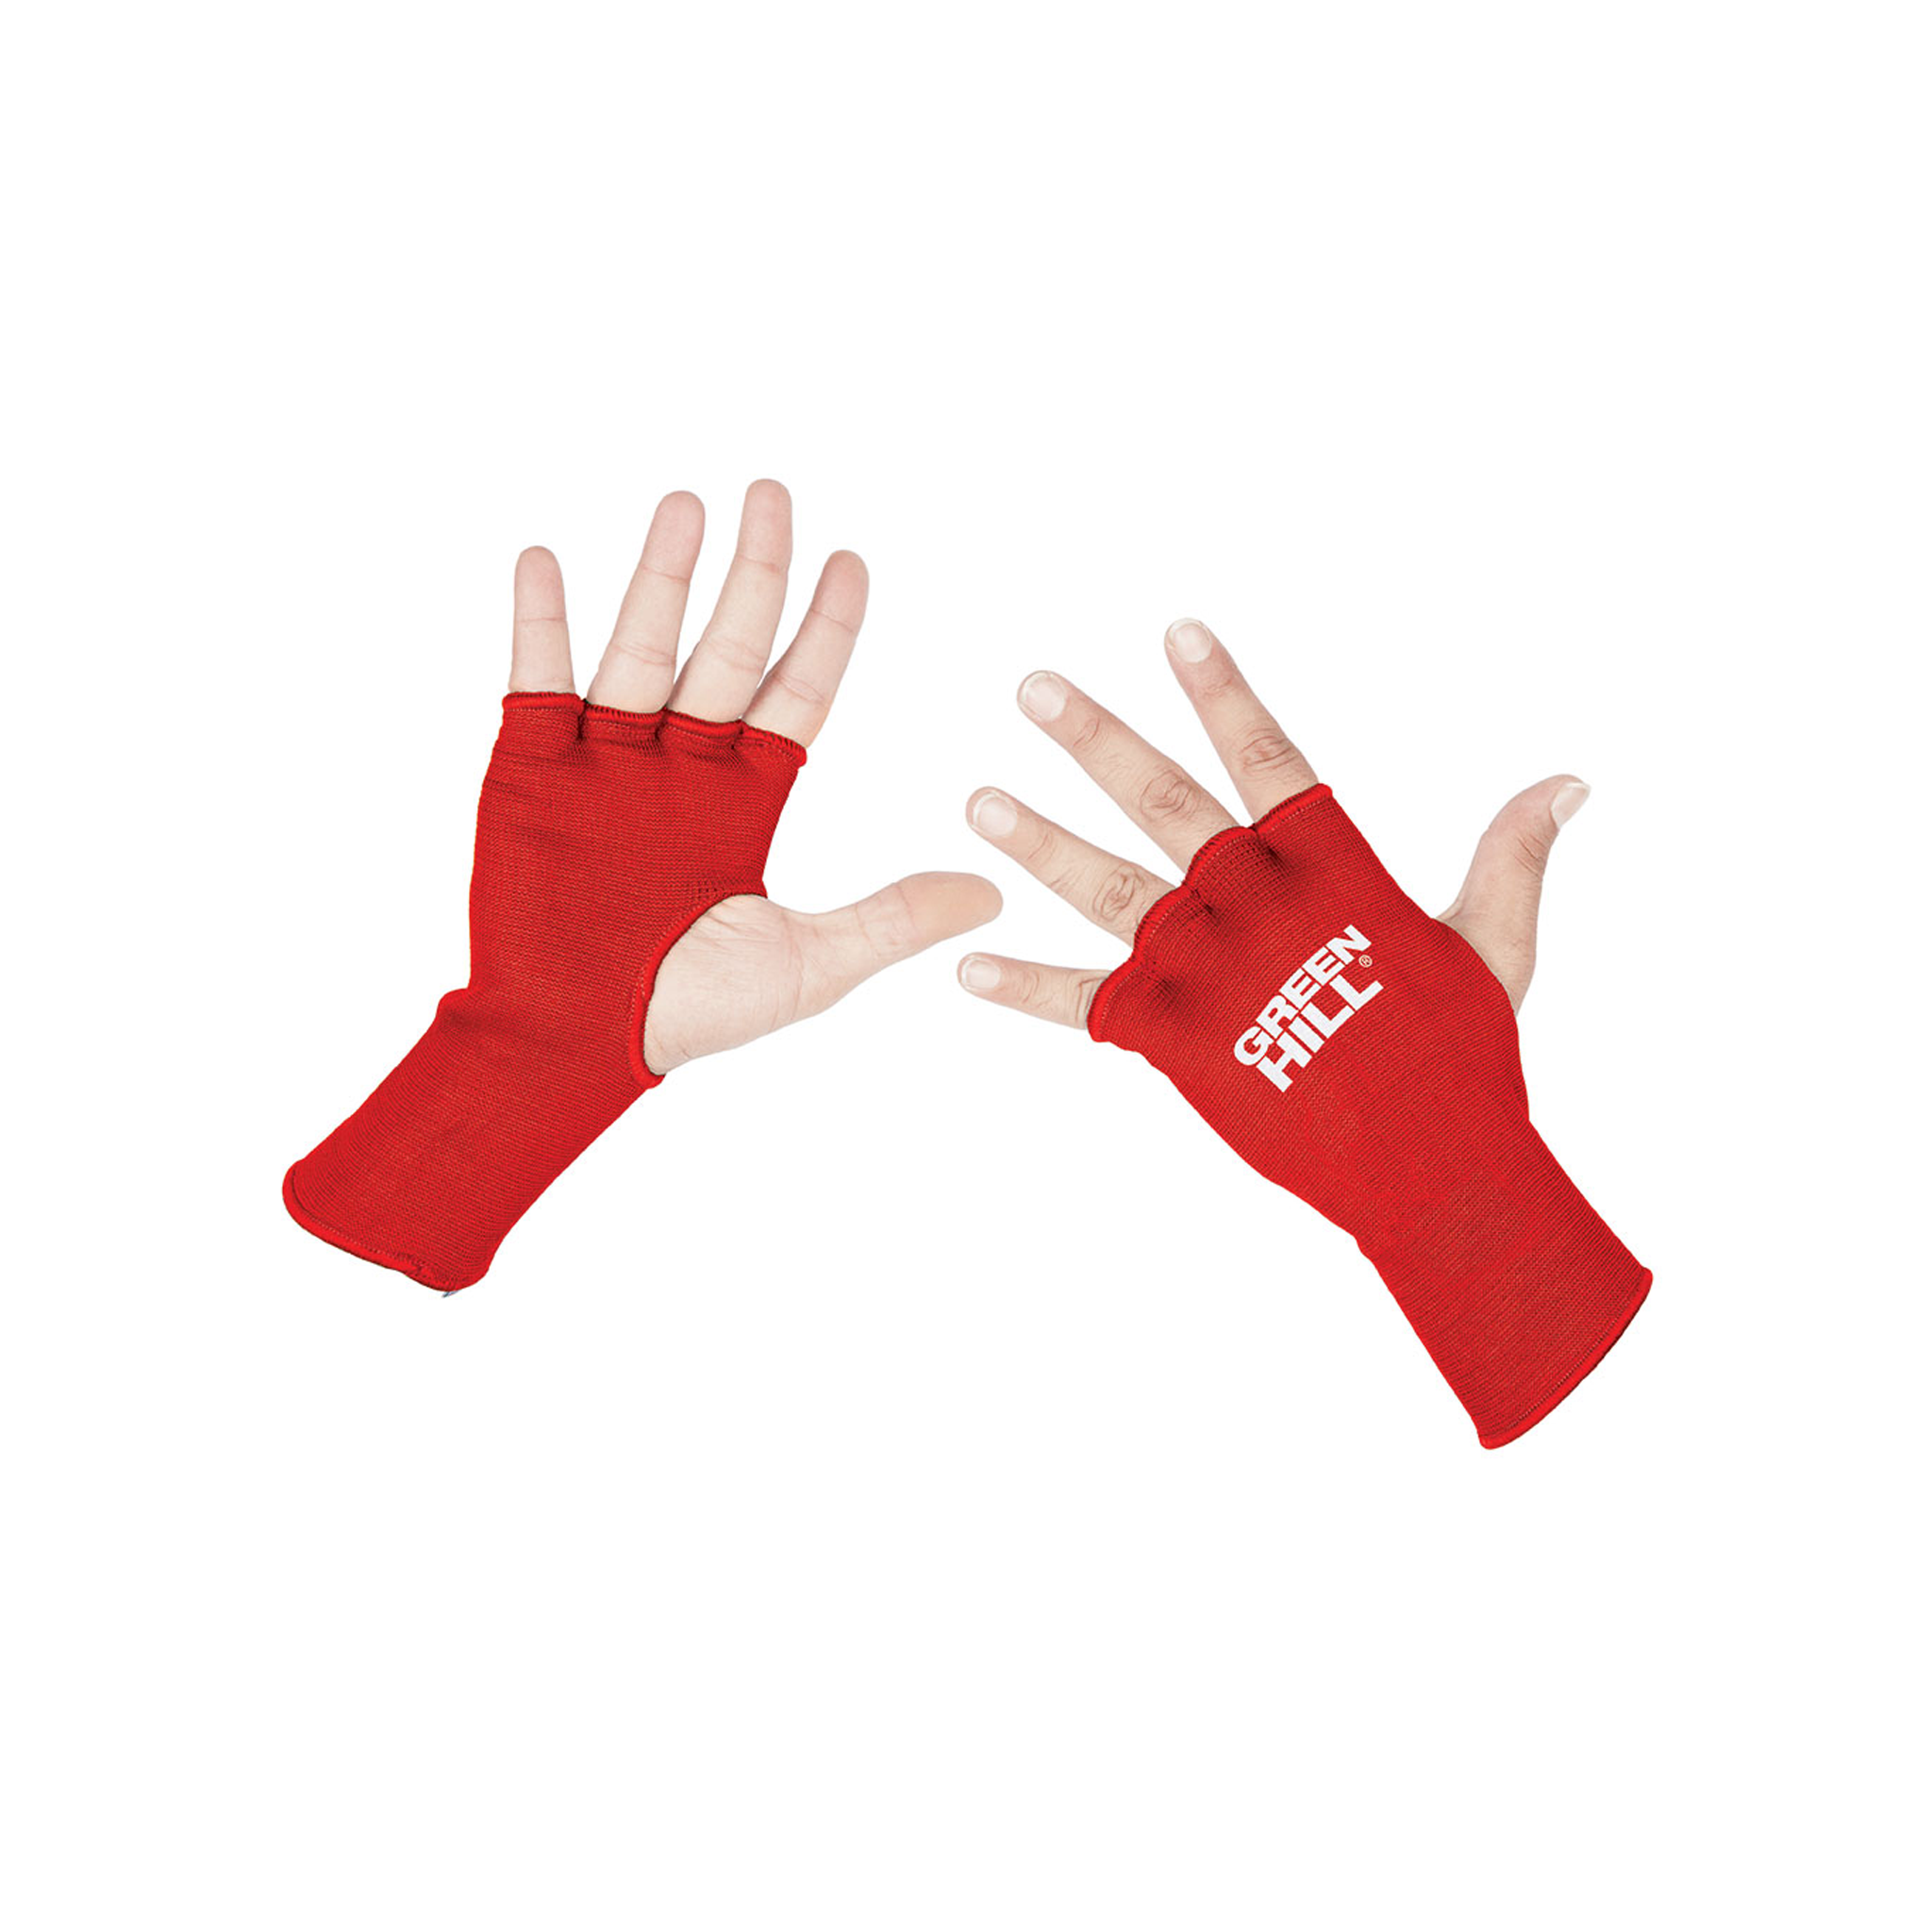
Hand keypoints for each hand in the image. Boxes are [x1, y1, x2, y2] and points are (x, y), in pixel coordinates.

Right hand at [510, 480, 999, 1072]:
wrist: (569, 1046)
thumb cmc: (684, 1016)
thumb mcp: (810, 964)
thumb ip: (894, 918)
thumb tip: (992, 890)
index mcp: (742, 798)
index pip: (797, 691)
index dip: (825, 628)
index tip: (853, 562)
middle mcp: (678, 763)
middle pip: (727, 648)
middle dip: (754, 573)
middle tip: (777, 495)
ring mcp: (603, 759)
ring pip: (642, 645)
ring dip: (662, 576)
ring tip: (689, 505)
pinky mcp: (528, 768)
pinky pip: (535, 677)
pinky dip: (539, 620)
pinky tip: (545, 557)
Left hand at [956, 618, 1588, 1024]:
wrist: (1433, 1169)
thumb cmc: (1467, 1057)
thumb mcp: (1498, 947)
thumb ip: (1511, 856)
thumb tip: (1570, 778)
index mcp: (1333, 871)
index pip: (1270, 757)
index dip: (1225, 694)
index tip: (1178, 632)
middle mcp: (1258, 907)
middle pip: (1163, 804)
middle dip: (1097, 743)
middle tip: (1033, 688)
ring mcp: (1209, 973)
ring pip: (1108, 891)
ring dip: (1039, 844)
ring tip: (977, 801)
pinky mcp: (1175, 1042)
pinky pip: (1086, 1007)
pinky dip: (1026, 989)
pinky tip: (967, 966)